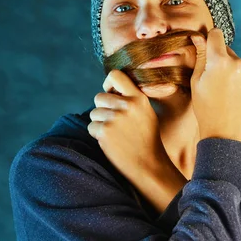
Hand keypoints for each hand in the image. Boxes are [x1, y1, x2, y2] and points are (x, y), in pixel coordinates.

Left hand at [87, 69, 169, 186]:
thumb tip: (111, 89)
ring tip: (114, 134)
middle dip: (102, 109)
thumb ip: (131, 99)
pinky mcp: (105, 132)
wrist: (149, 165)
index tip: (110, 93)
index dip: (108, 84)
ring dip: (99, 123)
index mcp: (138, 98)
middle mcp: (127, 105)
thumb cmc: (147, 139)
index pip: (115, 75)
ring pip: (94, 113)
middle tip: (114, 122)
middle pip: (99, 97)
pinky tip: (110, 142)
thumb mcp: (146, 113)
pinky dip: (97, 135)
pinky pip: (91, 127)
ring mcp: (115, 118)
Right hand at [190, 28, 240, 141]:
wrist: (224, 132)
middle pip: (226, 49)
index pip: (216, 34)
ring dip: (230, 68)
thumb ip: (200, 55)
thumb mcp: (196, 80)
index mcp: (220, 61)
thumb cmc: (204, 106)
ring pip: (236, 61)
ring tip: (223, 89)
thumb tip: (198, 37)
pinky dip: (240, 78)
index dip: (209, 39)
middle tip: (212, 78)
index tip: (206, 47)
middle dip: (219, 57)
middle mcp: (238, 63)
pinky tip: (233, 93)